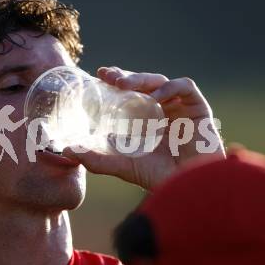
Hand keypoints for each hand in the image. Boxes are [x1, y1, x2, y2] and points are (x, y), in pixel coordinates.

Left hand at [62, 66, 224, 189]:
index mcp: (143, 116)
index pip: (128, 91)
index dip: (115, 80)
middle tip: (107, 76)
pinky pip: (184, 87)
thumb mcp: (121, 165)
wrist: (188, 189)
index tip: (99, 75)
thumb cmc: (157, 176)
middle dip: (125, 76)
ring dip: (140, 79)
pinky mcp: (197, 107)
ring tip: (123, 85)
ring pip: (159, 81)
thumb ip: (96, 159)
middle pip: (142, 82)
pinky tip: (155, 97)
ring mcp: (178, 106)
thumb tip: (67, 151)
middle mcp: (160, 107)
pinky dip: (169, 88)